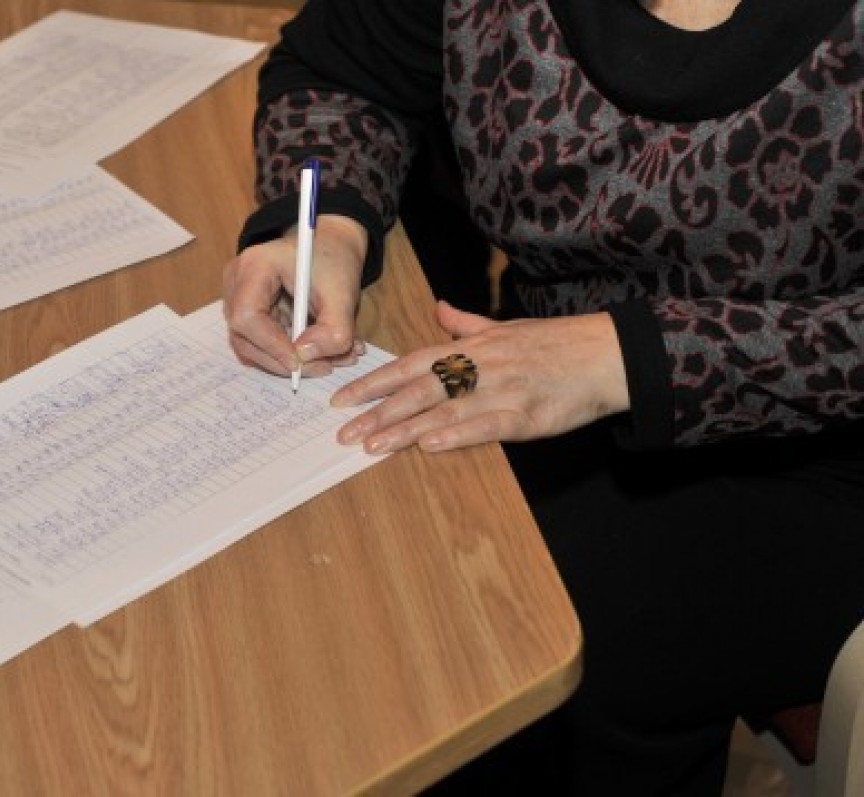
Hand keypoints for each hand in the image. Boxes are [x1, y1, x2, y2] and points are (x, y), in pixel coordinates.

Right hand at [223, 214, 368, 377]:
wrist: (330, 248)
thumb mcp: (343, 293)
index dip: (271, 345)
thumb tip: (306, 358)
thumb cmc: (333, 261)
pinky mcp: (247, 313)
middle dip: (281, 360)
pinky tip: (317, 352)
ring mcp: (236, 298)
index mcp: (255, 266)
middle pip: (242, 336)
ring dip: (286, 361)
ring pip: (249, 346)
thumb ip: (334, 328)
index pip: (247, 316)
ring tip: (328, 360)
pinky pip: (258, 344)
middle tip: (323, 367)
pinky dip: (286, 355)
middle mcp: (236, 282)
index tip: (301, 363)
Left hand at [332, 301, 629, 453]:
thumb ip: (466, 324)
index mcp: (471, 347)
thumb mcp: (505, 327)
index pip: (410, 363)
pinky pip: (485, 426)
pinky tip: (428, 445)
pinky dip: (456, 435)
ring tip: (372, 446)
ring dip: (405, 429)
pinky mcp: (527, 416)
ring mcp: (502, 391)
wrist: (608, 354)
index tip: (342, 398)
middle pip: (418, 389)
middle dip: (377, 411)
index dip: (374, 381)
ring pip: (444, 409)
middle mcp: (480, 366)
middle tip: (343, 431)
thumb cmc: (554, 343)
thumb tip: (439, 308)